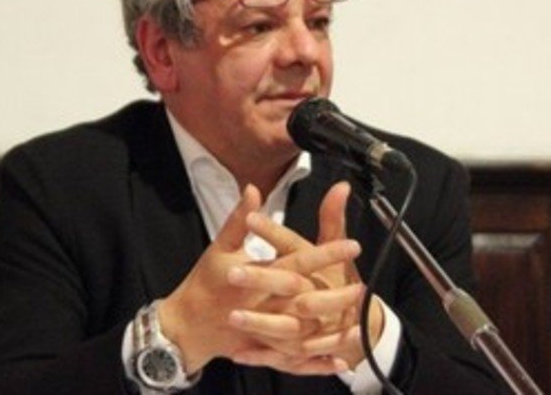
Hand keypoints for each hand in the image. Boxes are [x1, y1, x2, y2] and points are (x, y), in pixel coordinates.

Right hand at [158, 184, 361, 373]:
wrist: (187, 326)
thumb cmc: (206, 284)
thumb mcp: (221, 247)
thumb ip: (241, 219)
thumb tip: (252, 188)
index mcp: (256, 278)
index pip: (297, 263)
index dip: (326, 254)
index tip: (353, 245)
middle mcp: (263, 306)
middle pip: (306, 301)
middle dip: (336, 295)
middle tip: (363, 287)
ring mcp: (264, 333)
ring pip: (305, 335)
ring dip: (333, 333)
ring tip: (361, 327)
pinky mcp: (265, 351)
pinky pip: (296, 362)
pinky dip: (319, 363)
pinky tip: (342, 360)